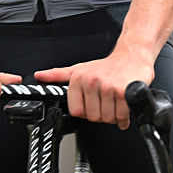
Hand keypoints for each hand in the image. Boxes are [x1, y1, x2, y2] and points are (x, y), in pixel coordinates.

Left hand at [35, 48, 154, 129]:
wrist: (133, 54)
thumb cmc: (108, 65)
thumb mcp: (80, 68)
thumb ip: (58, 75)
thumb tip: (39, 76)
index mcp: (78, 78)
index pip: (76, 111)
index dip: (86, 111)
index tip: (93, 104)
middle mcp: (92, 82)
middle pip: (93, 117)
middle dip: (102, 114)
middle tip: (107, 102)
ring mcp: (108, 87)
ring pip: (107, 118)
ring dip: (114, 116)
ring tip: (116, 102)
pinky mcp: (123, 92)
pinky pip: (121, 116)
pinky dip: (124, 117)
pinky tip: (124, 107)